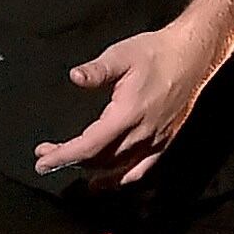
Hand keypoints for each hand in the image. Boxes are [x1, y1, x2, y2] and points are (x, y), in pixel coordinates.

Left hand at [39, 15, 228, 185]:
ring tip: (71, 166)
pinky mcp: (164, 141)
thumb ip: (97, 70)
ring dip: (91, 171)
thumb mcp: (122, 55)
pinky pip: (141, 170)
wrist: (192, 56)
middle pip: (100, 160)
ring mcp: (155, 140)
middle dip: (70, 161)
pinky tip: (107, 180)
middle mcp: (142, 133)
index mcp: (127, 114)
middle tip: (47, 155)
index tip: (42, 161)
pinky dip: (121, 179)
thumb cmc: (155, 53)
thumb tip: (75, 77)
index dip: (63, 157)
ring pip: (118, 169)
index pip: (89, 146)